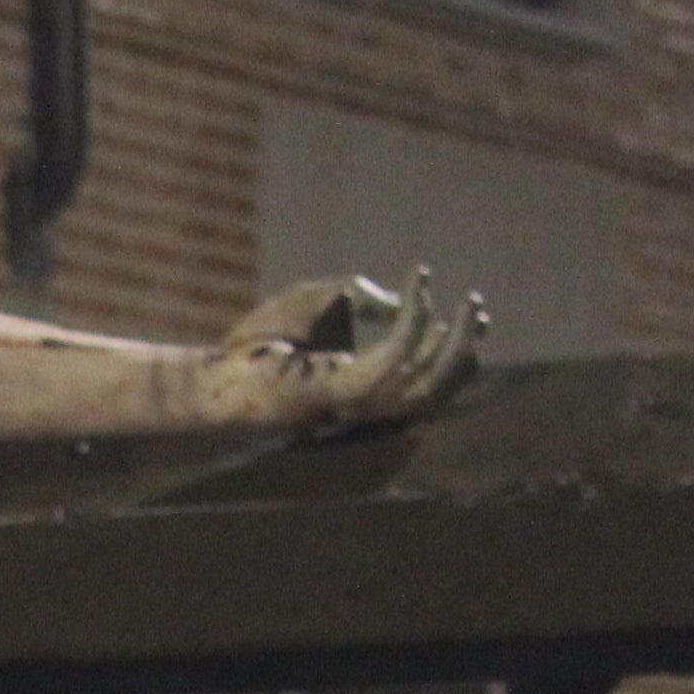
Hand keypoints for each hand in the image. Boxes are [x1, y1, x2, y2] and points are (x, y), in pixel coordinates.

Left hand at [210, 273, 477, 434]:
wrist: (215, 366)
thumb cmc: (259, 339)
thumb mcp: (322, 302)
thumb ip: (364, 299)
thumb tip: (400, 302)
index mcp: (366, 390)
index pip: (427, 382)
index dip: (458, 353)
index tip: (474, 314)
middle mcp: (367, 405)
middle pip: (438, 389)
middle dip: (466, 348)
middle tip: (478, 306)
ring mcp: (356, 404)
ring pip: (429, 383)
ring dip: (455, 339)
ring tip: (466, 301)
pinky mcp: (341, 392)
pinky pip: (396, 359)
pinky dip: (415, 321)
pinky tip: (418, 288)